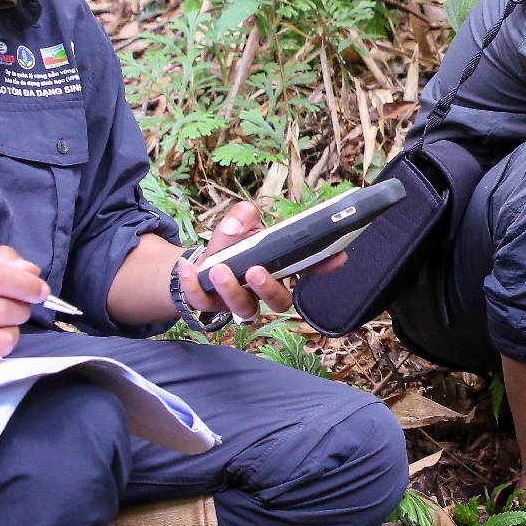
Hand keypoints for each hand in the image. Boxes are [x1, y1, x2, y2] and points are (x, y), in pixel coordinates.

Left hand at [176, 200, 346, 322]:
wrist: (198, 266)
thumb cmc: (231, 246)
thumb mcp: (240, 224)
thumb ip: (243, 216)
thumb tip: (241, 219)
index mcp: (278, 268)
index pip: (307, 268)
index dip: (325, 265)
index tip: (338, 256)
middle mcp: (262, 291)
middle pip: (279, 301)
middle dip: (269, 288)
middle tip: (256, 271)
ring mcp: (237, 303)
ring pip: (243, 309)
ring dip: (230, 290)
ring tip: (217, 269)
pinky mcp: (209, 306)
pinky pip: (201, 302)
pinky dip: (192, 285)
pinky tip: (187, 267)